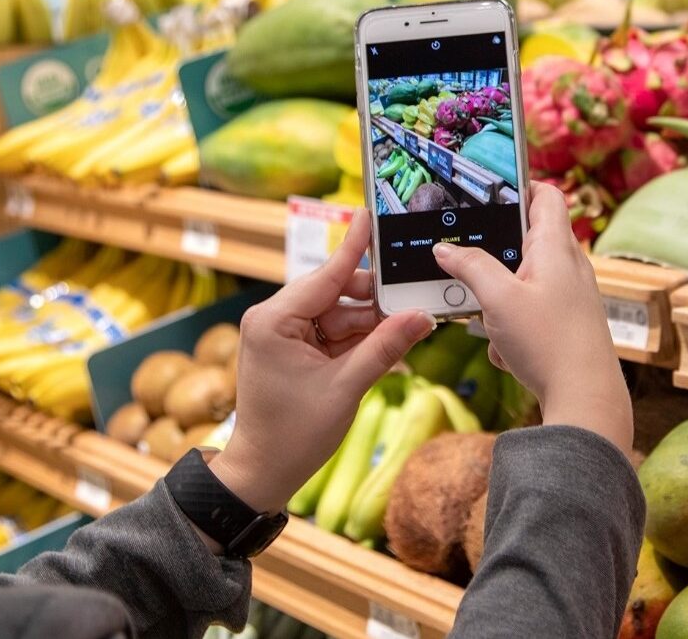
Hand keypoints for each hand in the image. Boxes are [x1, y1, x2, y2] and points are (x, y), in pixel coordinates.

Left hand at [209, 210, 435, 514]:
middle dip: (375, 300)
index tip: (369, 216)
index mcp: (274, 320)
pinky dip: (360, 340)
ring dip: (372, 323)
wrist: (264, 472)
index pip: (325, 275)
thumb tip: (423, 317)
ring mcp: (285, 334)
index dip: (354, 248)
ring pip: (340, 314)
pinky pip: (335, 333)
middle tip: (414, 300)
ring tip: (408, 328)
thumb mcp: (346, 387)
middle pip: (336, 292)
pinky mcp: (295, 350)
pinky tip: (389, 344)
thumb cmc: (293, 434)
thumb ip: (385, 348)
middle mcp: (274, 319)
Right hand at [432, 182, 631, 453]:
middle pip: (528, 240)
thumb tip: (446, 248)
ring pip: (523, 282)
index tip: (488, 194)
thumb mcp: (498, 299)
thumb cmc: (549, 342)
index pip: (546, 195)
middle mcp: (569, 266)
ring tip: (488, 321)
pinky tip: (508, 351)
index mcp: (556, 247)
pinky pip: (530, 313)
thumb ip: (471, 267)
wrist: (585, 397)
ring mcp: (570, 295)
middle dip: (495, 255)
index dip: (519, 187)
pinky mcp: (567, 323)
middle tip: (469, 265)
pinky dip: (513, 328)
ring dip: (499, 300)